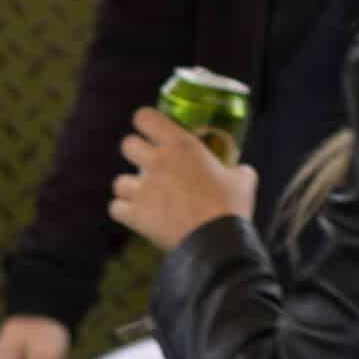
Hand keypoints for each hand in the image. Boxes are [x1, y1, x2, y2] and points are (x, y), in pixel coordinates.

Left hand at [111, 108, 257, 254]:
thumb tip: (238, 171)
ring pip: (118, 181)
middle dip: (134, 152)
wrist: (215, 240)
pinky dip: (123, 211)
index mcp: (182, 145)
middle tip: (146, 162)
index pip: (146, 118)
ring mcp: (143, 189)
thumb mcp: (243, 179)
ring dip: (128, 187)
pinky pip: (115, 208)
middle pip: (127, 145)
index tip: (149, 128)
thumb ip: (234, 169)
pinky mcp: (135, 214)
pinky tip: (135, 214)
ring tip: (143, 195)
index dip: (144, 121)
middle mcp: (157, 163)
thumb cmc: (231, 207)